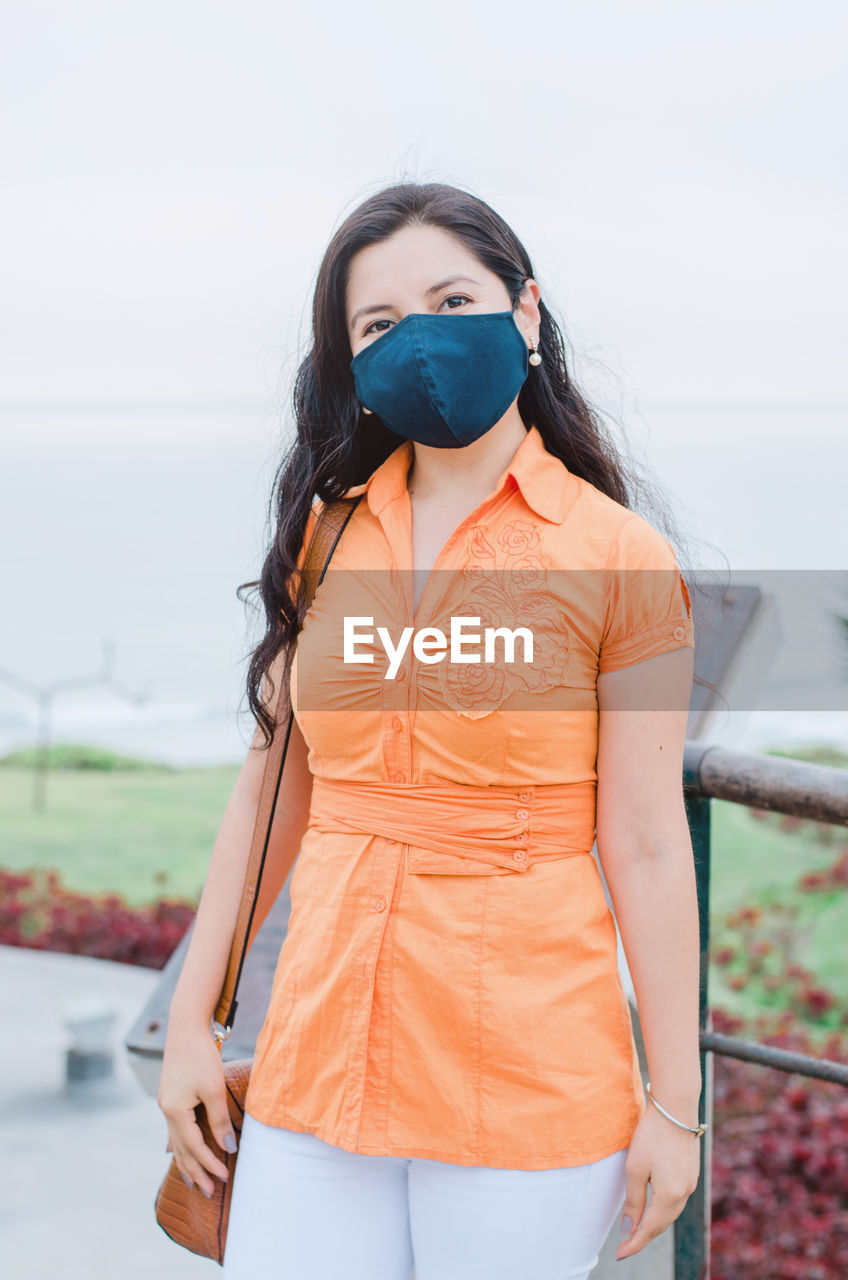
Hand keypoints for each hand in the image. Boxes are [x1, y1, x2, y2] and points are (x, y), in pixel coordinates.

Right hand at [157, 1024, 238, 1198]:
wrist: (185, 1026)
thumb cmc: (201, 1055)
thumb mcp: (214, 1089)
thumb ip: (219, 1120)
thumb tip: (228, 1148)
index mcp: (175, 1112)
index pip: (194, 1147)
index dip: (209, 1164)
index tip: (224, 1177)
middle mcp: (166, 1111)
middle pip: (181, 1150)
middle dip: (195, 1172)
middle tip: (207, 1193)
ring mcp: (166, 1103)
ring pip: (176, 1141)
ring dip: (186, 1161)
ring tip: (193, 1181)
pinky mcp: (170, 1095)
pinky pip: (175, 1128)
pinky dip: (181, 1144)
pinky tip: (180, 1151)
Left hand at [615, 1100, 701, 1260]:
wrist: (676, 1108)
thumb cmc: (652, 1136)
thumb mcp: (635, 1169)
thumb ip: (633, 1201)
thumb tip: (629, 1229)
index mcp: (670, 1196)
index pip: (649, 1229)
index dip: (634, 1243)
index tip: (620, 1255)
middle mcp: (684, 1193)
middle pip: (662, 1224)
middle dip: (643, 1236)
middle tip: (625, 1246)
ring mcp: (690, 1183)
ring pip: (670, 1213)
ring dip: (654, 1223)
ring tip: (636, 1230)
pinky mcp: (691, 1173)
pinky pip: (676, 1200)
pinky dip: (662, 1208)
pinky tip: (653, 1207)